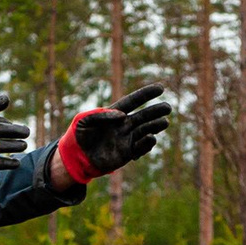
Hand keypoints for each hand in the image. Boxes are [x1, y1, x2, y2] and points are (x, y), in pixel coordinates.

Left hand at [57, 84, 172, 184]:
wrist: (77, 156)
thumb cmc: (79, 134)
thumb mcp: (84, 120)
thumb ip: (101, 115)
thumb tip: (122, 116)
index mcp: (115, 113)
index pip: (133, 101)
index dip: (146, 94)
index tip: (160, 88)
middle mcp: (124, 125)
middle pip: (143, 116)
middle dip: (156, 111)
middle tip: (168, 107)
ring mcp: (127, 138)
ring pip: (145, 130)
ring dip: (155, 126)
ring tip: (164, 122)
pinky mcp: (127, 153)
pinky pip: (140, 147)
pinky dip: (146, 143)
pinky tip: (151, 138)